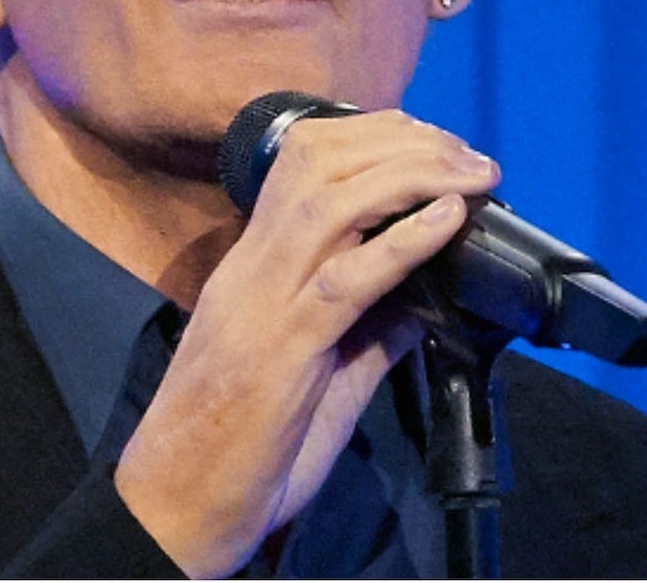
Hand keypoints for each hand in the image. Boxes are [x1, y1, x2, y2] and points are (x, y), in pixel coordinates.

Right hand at [112, 110, 496, 577]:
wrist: (175, 511)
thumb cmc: (242, 446)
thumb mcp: (319, 370)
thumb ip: (371, 325)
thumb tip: (431, 295)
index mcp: (254, 267)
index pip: (305, 161)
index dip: (376, 135)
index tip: (437, 141)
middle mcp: (251, 269)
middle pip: (321, 161)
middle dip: (405, 141)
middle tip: (470, 154)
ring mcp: (262, 306)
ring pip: (331, 200)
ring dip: (413, 174)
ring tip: (471, 175)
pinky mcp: (280, 354)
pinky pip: (345, 280)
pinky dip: (403, 241)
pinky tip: (447, 218)